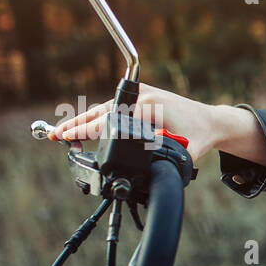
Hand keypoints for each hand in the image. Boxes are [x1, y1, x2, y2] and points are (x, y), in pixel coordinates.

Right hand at [48, 83, 229, 165]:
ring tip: (63, 133)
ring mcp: (141, 95)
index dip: (86, 129)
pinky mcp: (141, 98)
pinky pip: (113, 107)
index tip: (67, 137)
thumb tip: (146, 170)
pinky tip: (84, 126)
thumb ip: (166, 159)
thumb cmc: (200, 136)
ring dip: (84, 120)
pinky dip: (98, 116)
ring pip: (104, 107)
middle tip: (54, 135)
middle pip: (100, 110)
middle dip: (76, 123)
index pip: (110, 119)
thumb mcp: (185, 152)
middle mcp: (143, 97)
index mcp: (150, 107)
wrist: (212, 121)